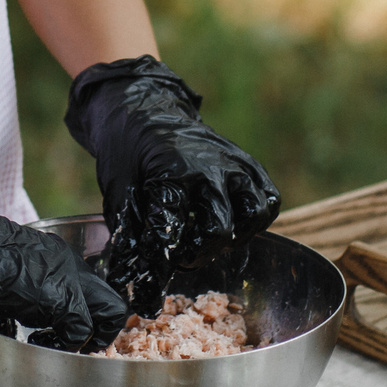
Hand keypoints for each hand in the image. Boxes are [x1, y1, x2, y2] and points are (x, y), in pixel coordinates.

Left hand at [65, 56, 279, 313]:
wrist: (146, 108)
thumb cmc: (127, 151)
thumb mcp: (118, 190)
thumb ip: (127, 233)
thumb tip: (128, 278)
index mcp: (171, 173)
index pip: (172, 232)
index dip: (163, 263)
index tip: (155, 276)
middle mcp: (209, 168)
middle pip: (220, 231)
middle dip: (200, 252)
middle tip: (183, 254)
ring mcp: (233, 163)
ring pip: (254, 216)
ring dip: (234, 236)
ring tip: (210, 236)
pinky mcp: (247, 162)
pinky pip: (268, 199)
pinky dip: (256, 218)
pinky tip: (232, 221)